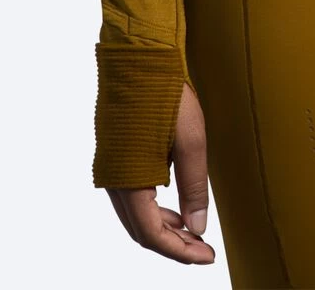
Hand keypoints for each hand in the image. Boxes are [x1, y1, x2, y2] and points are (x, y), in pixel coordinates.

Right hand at [107, 81, 215, 264]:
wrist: (138, 56)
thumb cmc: (165, 93)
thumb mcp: (191, 141)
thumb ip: (194, 188)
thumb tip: (198, 228)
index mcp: (128, 182)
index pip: (152, 235)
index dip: (179, 252)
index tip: (206, 257)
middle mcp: (112, 181)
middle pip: (140, 231)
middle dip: (172, 245)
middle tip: (203, 250)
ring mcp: (109, 168)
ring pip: (134, 215)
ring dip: (162, 228)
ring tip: (192, 232)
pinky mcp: (112, 156)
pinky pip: (130, 196)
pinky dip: (152, 208)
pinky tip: (173, 206)